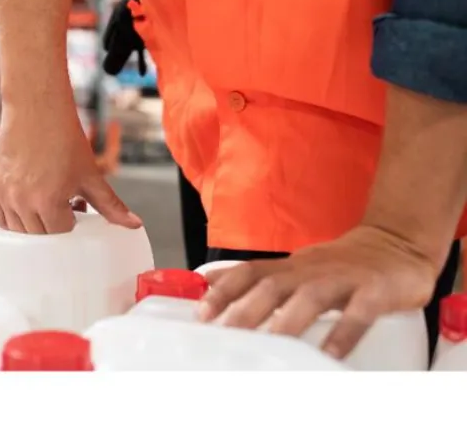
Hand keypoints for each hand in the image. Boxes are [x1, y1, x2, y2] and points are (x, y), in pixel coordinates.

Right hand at [0, 100, 141, 233]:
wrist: (37, 110)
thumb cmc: (64, 138)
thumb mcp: (91, 175)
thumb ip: (110, 205)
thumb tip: (133, 224)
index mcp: (48, 201)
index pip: (60, 233)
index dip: (71, 222)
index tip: (75, 207)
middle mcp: (23, 201)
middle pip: (38, 234)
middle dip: (53, 223)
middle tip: (62, 202)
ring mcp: (6, 194)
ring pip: (18, 229)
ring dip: (32, 223)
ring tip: (45, 200)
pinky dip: (12, 218)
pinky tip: (26, 204)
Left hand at [196, 225, 438, 358]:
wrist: (395, 244)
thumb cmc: (337, 264)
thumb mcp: (292, 267)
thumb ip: (255, 278)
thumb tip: (209, 284)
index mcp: (289, 266)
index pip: (248, 273)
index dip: (223, 291)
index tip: (202, 313)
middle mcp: (310, 270)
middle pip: (273, 285)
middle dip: (247, 309)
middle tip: (227, 334)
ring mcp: (342, 279)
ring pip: (311, 296)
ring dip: (290, 319)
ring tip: (272, 343)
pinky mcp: (375, 291)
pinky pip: (359, 311)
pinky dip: (345, 331)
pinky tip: (331, 353)